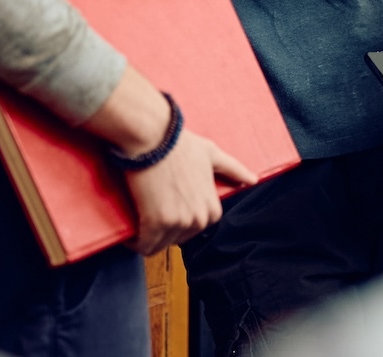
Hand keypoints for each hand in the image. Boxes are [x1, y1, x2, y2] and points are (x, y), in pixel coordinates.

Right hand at [84, 69, 258, 254]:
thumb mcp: (212, 154)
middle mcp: (198, 219)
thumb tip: (253, 179)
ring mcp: (178, 222)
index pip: (193, 230)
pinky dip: (135, 242)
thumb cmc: (179, 143)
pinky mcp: (156, 223)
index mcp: (212, 209)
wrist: (153, 136)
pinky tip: (129, 233)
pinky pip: (144, 246)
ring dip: (146, 237)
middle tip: (149, 210)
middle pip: (175, 240)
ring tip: (138, 219)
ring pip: (158, 245)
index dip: (176, 221)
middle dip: (161, 230)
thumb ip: (233, 170)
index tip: (163, 210)